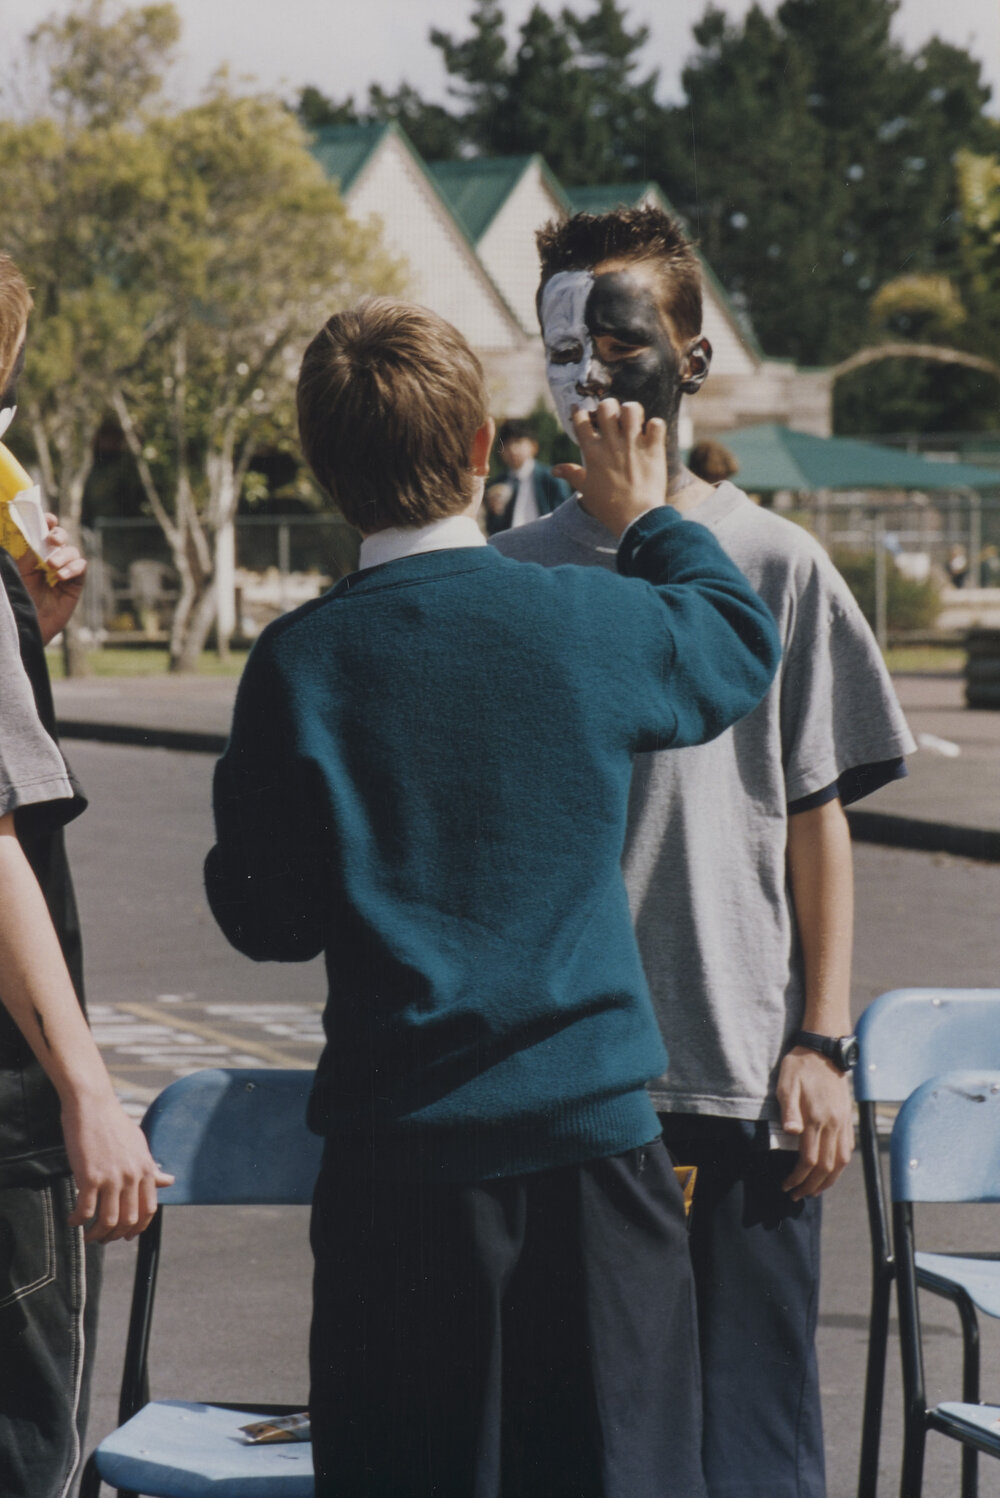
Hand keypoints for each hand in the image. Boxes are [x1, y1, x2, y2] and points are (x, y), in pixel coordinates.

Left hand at [17, 514, 86, 644]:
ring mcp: (64, 571)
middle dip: (59, 535)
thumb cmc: (20, 597)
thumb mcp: (20, 572)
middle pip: (62, 538)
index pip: (44, 533)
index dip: (48, 523)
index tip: (48, 519)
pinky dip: (72, 568)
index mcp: (35, 553)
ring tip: (52, 566)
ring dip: (64, 555)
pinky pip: (81, 567)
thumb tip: (39, 536)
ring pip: (72, 552)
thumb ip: (29, 553)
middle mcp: (51, 559)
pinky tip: (61, 577)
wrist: (29, 622)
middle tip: (52, 540)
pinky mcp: (75, 584)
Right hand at [62, 1092, 174, 1242]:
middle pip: (129, 1219)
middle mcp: (132, 1176)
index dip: (138, 1227)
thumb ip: (151, 1167)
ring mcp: (112, 1177)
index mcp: (146, 1168)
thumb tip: (169, 1180)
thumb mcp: (139, 1144)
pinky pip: (85, 1210)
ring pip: (108, 1220)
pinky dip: (78, 1221)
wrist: (92, 1105)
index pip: (148, 1209)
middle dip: (116, 1235)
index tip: (126, 1235)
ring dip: (98, 1234)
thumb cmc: (114, 1123)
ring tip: (88, 1236)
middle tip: (104, 1238)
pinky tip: (72, 1220)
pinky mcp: (89, 1177)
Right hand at [553, 399, 666, 536]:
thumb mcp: (585, 490)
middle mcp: (612, 443)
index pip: (581, 421)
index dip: (579, 412)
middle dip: (608, 407)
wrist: (635, 518)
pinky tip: (651, 434)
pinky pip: (656, 424)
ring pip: (632, 409)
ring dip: (632, 411)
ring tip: (633, 421)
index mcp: (593, 452)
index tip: (580, 409)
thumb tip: (555, 470)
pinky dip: (655, 426)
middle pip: (606, 407)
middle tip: (612, 416)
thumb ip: (571, 474)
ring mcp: (634, 444)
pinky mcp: (653, 449)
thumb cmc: (608, 506)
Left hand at [778, 1048, 853, 1200]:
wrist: (824, 1049)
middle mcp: (834, 1124)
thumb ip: (789, 1109)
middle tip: (797, 1195)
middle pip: (826, 1166)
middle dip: (811, 1185)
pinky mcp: (847, 1119)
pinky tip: (830, 1171)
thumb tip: (790, 1132)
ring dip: (828, 1180)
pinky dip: (839, 1166)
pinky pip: (847, 1149)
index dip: (798, 1177)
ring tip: (814, 1190)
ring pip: (841, 1161)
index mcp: (817, 1117)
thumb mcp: (786, 1083)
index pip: (809, 1159)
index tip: (787, 1186)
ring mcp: (843, 1122)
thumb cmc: (800, 1065)